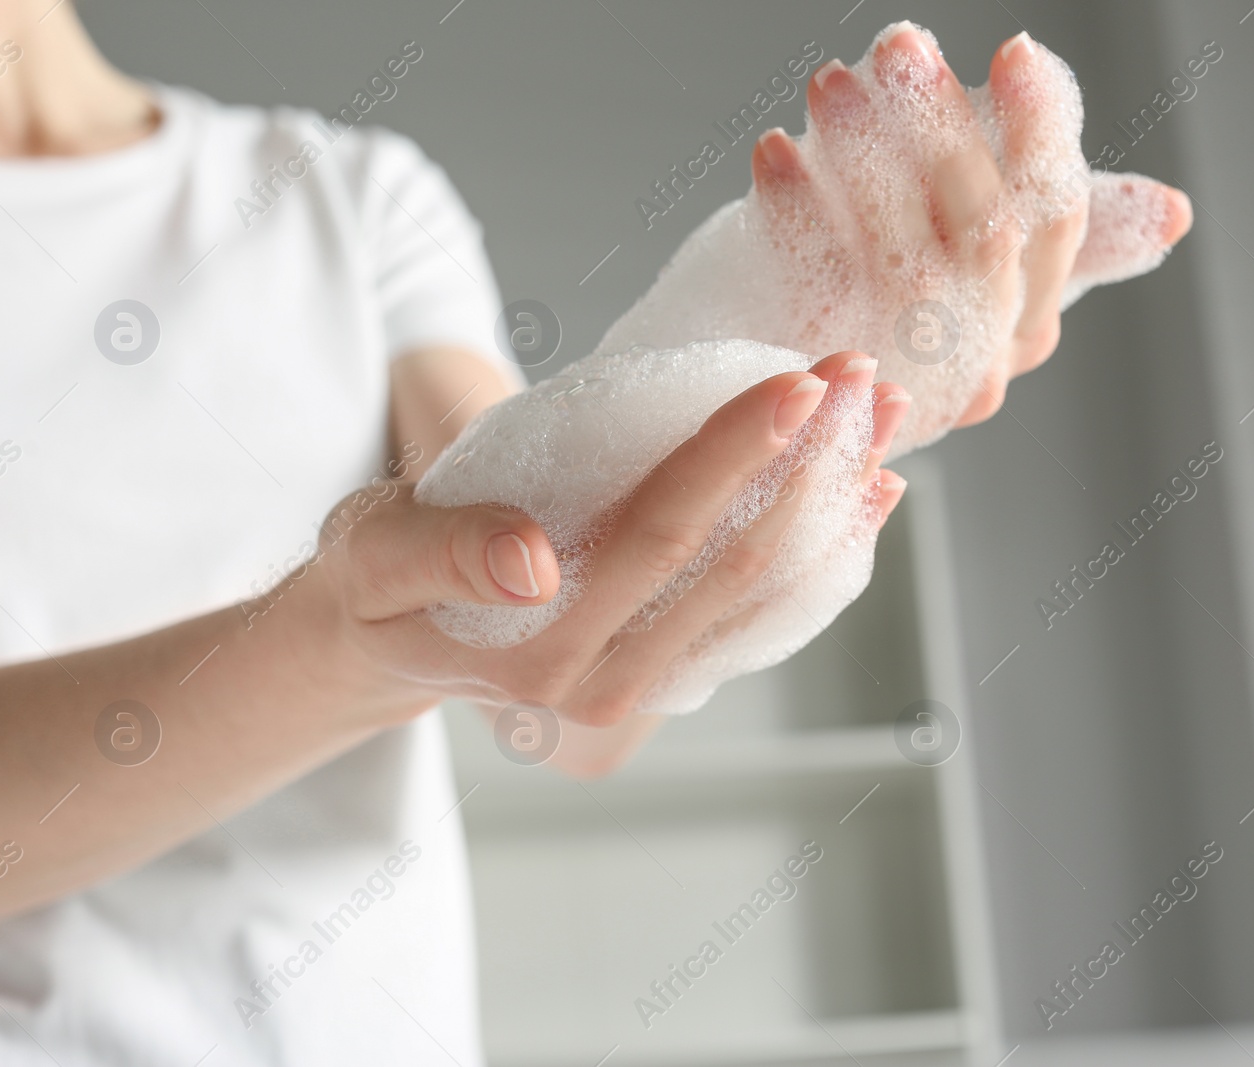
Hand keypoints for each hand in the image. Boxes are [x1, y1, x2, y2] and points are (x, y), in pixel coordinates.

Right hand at [311, 352, 908, 726]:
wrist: (388, 642)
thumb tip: (532, 560)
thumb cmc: (376, 582)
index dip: (732, 456)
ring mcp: (648, 687)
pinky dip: (822, 549)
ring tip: (882, 415)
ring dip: (832, 500)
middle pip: (735, 563)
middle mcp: (608, 686)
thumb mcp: (372, 553)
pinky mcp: (671, 672)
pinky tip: (868, 493)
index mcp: (538, 657)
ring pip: (766, 589)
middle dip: (808, 464)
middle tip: (861, 376)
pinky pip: (765, 613)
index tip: (798, 383)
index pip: (656, 539)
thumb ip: (444, 549)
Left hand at [749, 24, 1192, 436]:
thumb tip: (1174, 214)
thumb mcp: (973, 266)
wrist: (779, 406)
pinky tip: (773, 151)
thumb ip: (1045, 219)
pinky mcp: (826, 383)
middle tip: (902, 45)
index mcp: (1023, 323)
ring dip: (865, 156)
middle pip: (984, 232)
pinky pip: (817, 287)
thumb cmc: (883, 308)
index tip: (1016, 51)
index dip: (1042, 132)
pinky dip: (797, 212)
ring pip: (902, 255)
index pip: (1056, 220)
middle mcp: (978, 357)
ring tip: (830, 85)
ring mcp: (905, 377)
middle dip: (945, 130)